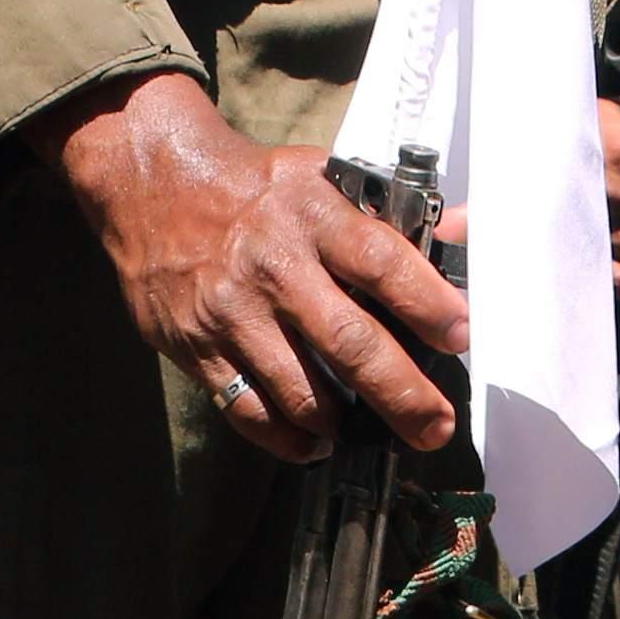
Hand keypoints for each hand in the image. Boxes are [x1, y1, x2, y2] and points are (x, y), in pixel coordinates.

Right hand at [41, 70, 468, 458]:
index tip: (461, 336)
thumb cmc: (254, 187)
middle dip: (402, 394)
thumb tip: (464, 230)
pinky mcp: (196, 348)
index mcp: (312, 215)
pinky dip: (286, 438)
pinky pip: (248, 411)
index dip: (428, 303)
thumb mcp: (321, 177)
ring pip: (300, 391)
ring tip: (370, 431)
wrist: (155, 185)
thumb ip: (389, 214)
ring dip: (343, 422)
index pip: (382, 263)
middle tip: (435, 427)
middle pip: (350, 343)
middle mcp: (273, 266)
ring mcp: (231, 313)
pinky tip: (313, 441)